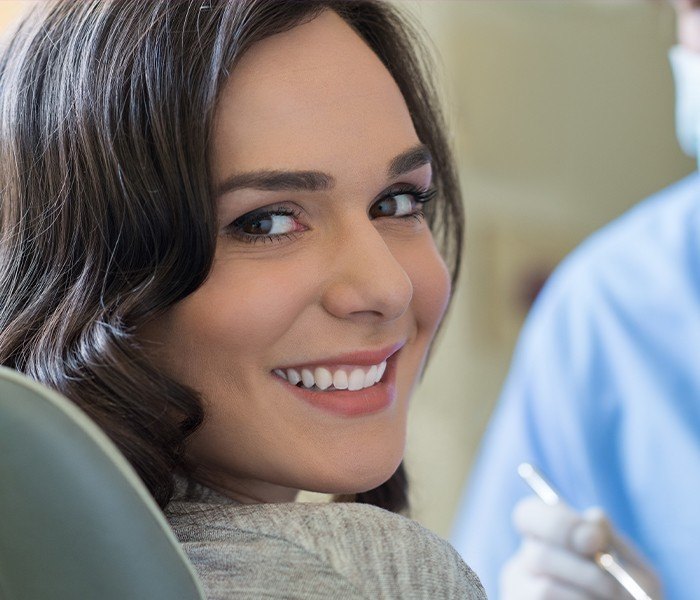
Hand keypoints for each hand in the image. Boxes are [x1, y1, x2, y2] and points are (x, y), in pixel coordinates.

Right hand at [500, 496, 661, 599]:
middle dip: (583, 571)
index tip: (595, 540)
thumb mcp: (633, 570)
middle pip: (538, 553)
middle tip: (612, 586)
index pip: (528, 514)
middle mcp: (525, 561)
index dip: (558, 521)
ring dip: (587, 596)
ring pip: (545, 588)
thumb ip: (613, 541)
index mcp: (547, 538)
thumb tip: (594, 516)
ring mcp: (518, 591)